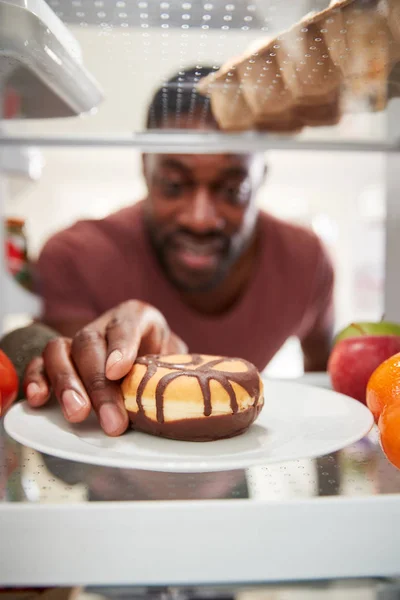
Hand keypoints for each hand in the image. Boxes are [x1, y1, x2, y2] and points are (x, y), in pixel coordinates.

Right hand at [23, 301, 186, 435]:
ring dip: (66, 384)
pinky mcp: (60, 358)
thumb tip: (177, 397)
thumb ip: (172, 370)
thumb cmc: (162, 358)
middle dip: (98, 385)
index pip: (126, 325)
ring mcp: (77, 340)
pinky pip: (40, 363)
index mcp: (136, 316)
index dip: (121, 347)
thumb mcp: (176, 359)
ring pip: (60, 350)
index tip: (118, 371)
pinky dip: (36, 379)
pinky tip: (38, 399)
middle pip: (90, 345)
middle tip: (111, 421)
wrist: (150, 355)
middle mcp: (102, 324)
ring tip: (77, 414)